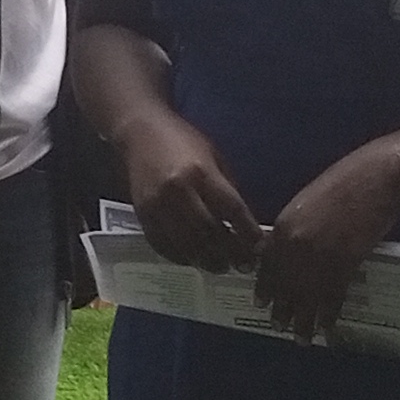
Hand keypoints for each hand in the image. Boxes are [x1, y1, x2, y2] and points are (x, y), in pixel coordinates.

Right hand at [115, 113, 261, 272]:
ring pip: (186, 243)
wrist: (139, 132)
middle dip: (230, 252)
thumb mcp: (213, 156)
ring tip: (221, 266)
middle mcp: (178, 191)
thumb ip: (226, 188)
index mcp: (201, 172)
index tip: (260, 248)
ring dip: (207, 260)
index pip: (231, 208)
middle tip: (244, 265)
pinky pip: (163, 244)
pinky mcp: (142, 214)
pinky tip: (193, 259)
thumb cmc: (182, 140)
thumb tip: (242, 223)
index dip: (248, 232)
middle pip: (209, 231)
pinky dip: (180, 256)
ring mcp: (157, 205)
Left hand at [257, 146, 399, 344]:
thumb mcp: (306, 202)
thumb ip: (293, 228)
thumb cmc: (344, 181)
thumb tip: (286, 251)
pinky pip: (332, 297)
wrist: (377, 178)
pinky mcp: (346, 266)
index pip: (267, 264)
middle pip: (283, 286)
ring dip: (302, 320)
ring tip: (300, 339)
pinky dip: (328, 315)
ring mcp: (320, 258)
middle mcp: (296, 247)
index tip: (260, 302)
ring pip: (306, 297)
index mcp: (283, 227)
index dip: (264, 286)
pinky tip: (326, 328)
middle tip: (278, 327)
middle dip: (281, 309)